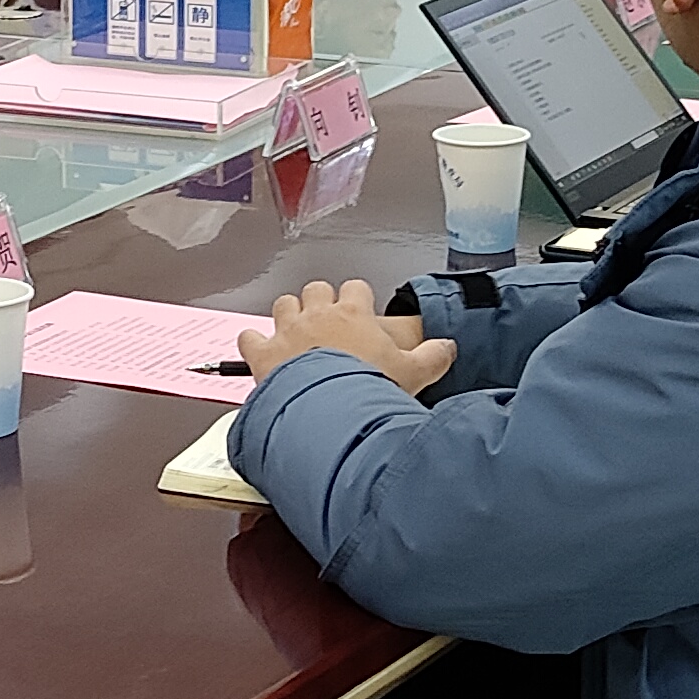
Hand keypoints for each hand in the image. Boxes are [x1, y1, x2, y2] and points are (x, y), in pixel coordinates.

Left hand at [238, 278, 456, 396]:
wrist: (332, 410)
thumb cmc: (369, 389)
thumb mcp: (414, 373)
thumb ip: (434, 357)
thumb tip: (448, 348)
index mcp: (354, 314)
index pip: (356, 288)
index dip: (357, 297)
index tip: (359, 310)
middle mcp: (319, 315)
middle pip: (316, 289)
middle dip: (320, 301)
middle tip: (327, 322)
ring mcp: (289, 331)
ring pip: (284, 305)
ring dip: (289, 315)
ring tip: (296, 333)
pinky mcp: (265, 353)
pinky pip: (250, 337)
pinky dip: (253, 343)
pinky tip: (259, 351)